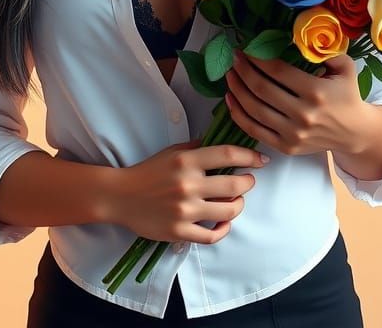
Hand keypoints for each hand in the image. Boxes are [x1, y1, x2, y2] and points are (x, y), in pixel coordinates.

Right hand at [115, 138, 267, 244]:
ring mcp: (185, 211)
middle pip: (235, 184)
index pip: (228, 154)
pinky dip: (224, 229)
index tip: (261, 160)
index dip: (250, 156)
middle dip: (248, 182)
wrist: (120, 197)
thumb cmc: (147, 172)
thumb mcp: (171, 152)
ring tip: (236, 200)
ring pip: (229, 210)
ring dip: (239, 205)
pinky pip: (213, 235)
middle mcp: (188, 185)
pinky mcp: (180, 232)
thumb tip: (223, 146)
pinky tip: (224, 222)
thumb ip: (197, 148)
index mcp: (186, 161)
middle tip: (248, 181)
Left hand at [225, 49, 372, 156]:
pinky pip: (254, 130)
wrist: (354, 132)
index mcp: (316, 91)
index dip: (258, 59)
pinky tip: (230, 99)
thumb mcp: (345, 68)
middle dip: (243, 70)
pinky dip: (238, 114)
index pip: (278, 72)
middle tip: (235, 58)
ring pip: (254, 109)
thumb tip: (302, 37)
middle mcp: (303, 114)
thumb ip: (326, 51)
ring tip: (230, 75)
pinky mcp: (286, 147)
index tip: (246, 49)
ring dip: (237, 89)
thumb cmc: (347, 96)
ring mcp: (293, 133)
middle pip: (262, 89)